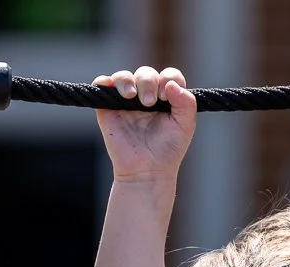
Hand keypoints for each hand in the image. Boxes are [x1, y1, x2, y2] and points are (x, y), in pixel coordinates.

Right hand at [94, 66, 195, 182]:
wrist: (146, 170)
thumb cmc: (167, 150)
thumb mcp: (185, 126)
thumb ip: (187, 103)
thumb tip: (171, 84)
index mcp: (166, 97)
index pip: (168, 76)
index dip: (168, 79)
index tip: (166, 96)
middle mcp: (146, 95)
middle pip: (145, 73)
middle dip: (148, 82)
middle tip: (149, 103)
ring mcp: (125, 100)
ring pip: (123, 76)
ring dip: (127, 80)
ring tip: (132, 96)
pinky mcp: (107, 107)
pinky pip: (102, 83)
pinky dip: (105, 81)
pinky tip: (113, 89)